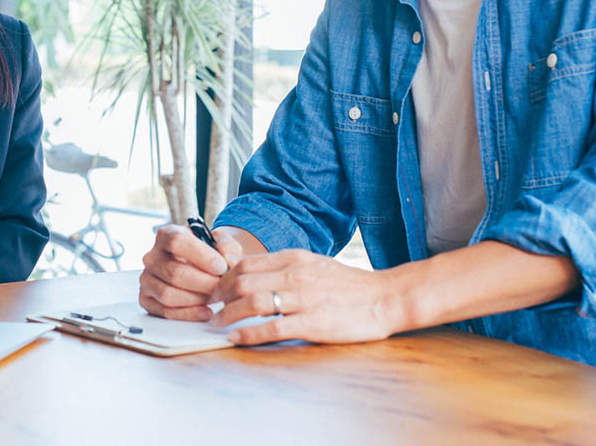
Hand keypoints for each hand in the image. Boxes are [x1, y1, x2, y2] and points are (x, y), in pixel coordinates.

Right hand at [139, 224, 244, 320]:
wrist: (202, 267)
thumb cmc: (209, 253)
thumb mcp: (221, 242)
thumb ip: (228, 247)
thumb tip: (229, 261)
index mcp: (166, 235)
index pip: (177, 242)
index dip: (201, 256)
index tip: (222, 267)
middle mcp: (152, 257)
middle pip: (175, 272)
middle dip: (203, 283)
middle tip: (222, 287)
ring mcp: (147, 279)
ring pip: (168, 294)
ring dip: (196, 300)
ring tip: (214, 298)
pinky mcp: (147, 300)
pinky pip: (165, 311)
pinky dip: (188, 314)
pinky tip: (205, 311)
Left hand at [210, 249, 398, 344]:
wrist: (385, 298)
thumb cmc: (349, 285)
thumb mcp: (314, 265)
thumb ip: (285, 268)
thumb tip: (254, 275)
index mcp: (294, 258)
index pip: (246, 264)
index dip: (223, 277)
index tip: (214, 290)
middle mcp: (295, 275)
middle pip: (242, 281)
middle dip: (220, 296)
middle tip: (210, 307)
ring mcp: (304, 299)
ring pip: (252, 302)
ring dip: (228, 315)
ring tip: (218, 324)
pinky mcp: (312, 323)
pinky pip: (272, 328)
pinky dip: (248, 334)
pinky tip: (236, 338)